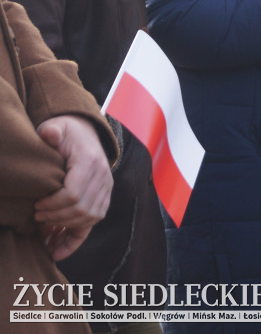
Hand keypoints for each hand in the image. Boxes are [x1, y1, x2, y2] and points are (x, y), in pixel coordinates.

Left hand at [34, 115, 112, 258]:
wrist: (85, 133)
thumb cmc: (66, 133)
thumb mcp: (57, 127)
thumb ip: (52, 131)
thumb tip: (49, 134)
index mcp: (91, 163)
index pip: (73, 194)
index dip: (52, 204)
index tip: (36, 204)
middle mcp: (104, 178)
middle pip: (81, 210)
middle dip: (55, 217)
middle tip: (36, 215)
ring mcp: (106, 190)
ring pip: (88, 219)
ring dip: (63, 227)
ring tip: (43, 225)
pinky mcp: (103, 199)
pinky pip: (92, 224)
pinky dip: (74, 241)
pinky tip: (55, 253)